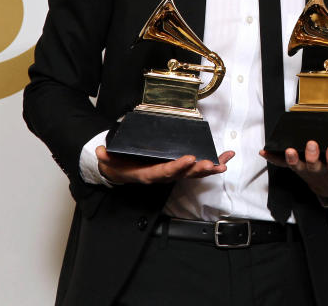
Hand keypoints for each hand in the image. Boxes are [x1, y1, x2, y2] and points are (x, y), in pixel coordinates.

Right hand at [96, 146, 233, 184]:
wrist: (120, 171)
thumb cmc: (118, 164)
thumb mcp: (109, 161)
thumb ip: (106, 157)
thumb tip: (101, 152)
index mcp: (148, 174)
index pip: (164, 172)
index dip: (177, 167)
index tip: (189, 159)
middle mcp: (163, 176)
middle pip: (183, 175)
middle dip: (198, 169)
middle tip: (212, 164)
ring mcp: (172, 173)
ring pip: (193, 173)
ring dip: (210, 168)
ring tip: (224, 163)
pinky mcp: (179, 169)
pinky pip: (197, 168)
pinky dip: (212, 163)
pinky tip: (226, 158)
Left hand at [259, 141, 327, 198]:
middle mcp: (319, 170)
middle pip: (314, 164)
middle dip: (312, 155)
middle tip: (311, 144)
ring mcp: (306, 170)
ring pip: (298, 166)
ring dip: (292, 159)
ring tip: (288, 150)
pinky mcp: (297, 169)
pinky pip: (284, 165)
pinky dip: (273, 159)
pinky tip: (264, 152)